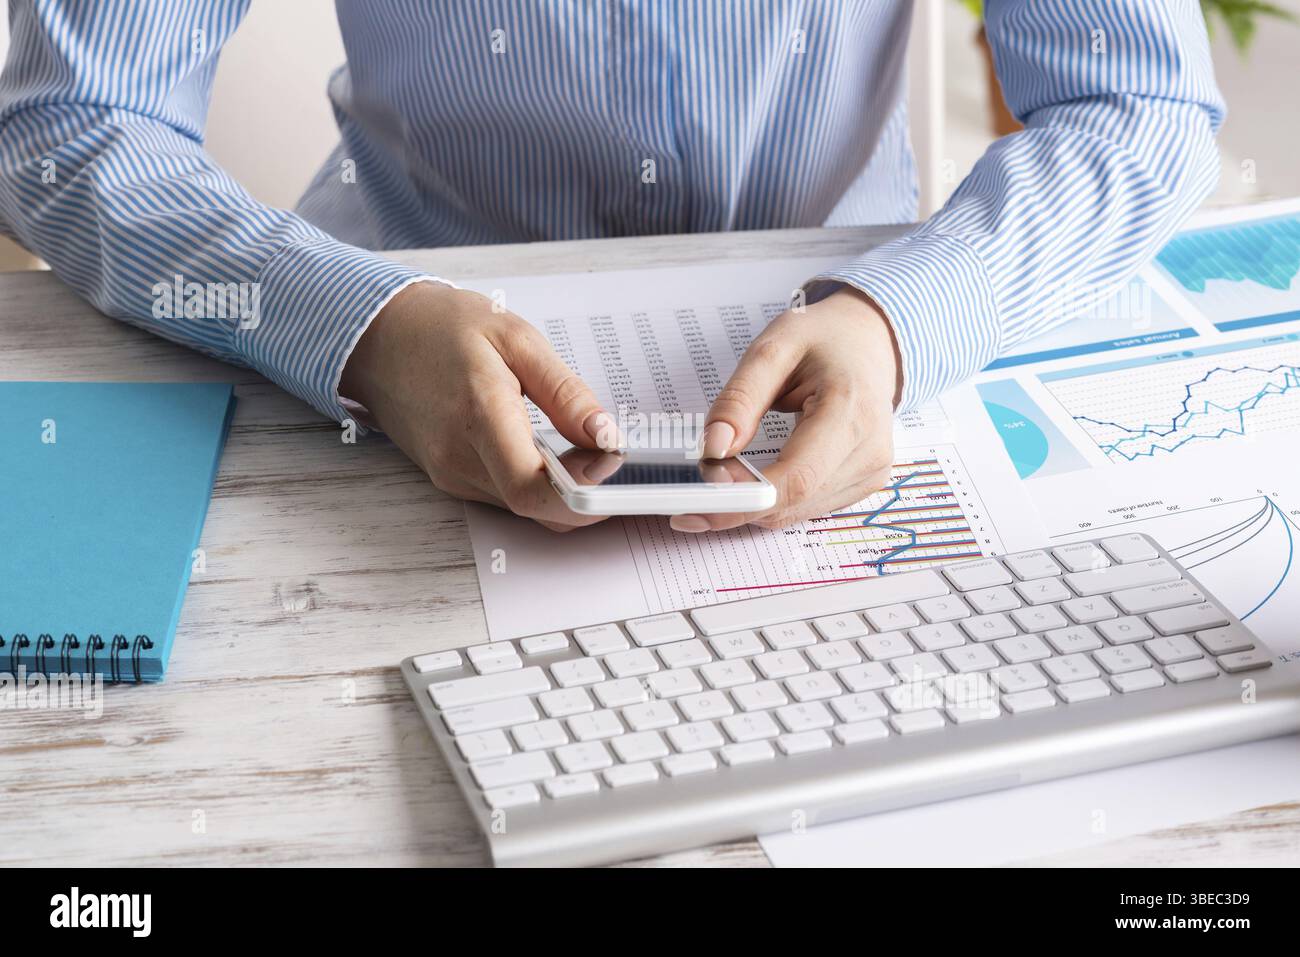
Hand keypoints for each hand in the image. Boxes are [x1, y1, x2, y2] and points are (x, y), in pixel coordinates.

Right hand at [339, 281, 617, 530]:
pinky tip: (553, 452)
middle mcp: (459, 458)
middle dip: (585, 494)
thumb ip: (565, 392)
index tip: (615, 466)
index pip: (533, 489)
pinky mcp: (450, 479)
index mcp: (478, 415)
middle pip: (536, 508)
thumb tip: (606, 435)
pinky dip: (539, 484)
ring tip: (586, 448)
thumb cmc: (443, 328)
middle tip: (614, 458)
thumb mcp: (516, 339)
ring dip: (564, 490)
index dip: (583, 492)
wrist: (377, 336)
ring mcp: (451, 474)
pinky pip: (507, 496)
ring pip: (525, 508)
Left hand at [670, 287, 901, 532]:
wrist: (869, 342)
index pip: (796, 477)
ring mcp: (869, 473)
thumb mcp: (773, 349)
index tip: (697, 496)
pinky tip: (748, 478)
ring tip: (720, 471)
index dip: (743, 496)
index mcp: (851, 411)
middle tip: (693, 481)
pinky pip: (804, 507)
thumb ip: (740, 399)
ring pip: (794, 513)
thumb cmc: (825, 340)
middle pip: (792, 502)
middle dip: (736, 500)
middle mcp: (868, 451)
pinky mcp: (861, 485)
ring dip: (749, 503)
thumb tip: (713, 448)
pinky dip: (769, 500)